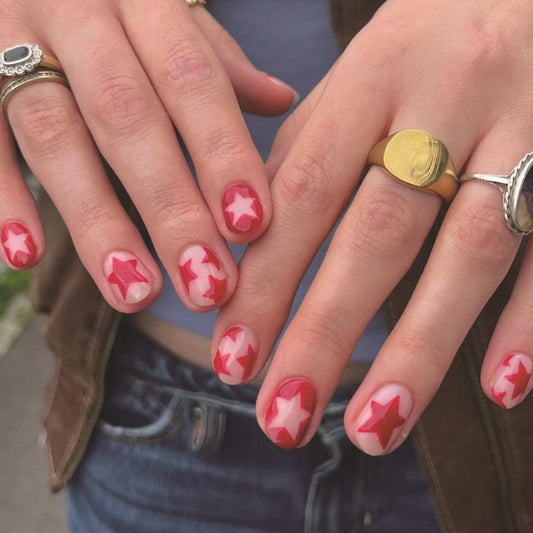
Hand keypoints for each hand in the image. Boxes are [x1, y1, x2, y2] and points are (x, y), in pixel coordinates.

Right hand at [0, 0, 296, 311]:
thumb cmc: (119, 9)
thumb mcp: (171, 20)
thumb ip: (218, 63)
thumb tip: (281, 99)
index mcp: (144, 1)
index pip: (192, 78)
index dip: (222, 153)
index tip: (251, 227)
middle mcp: (79, 15)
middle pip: (128, 117)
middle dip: (170, 208)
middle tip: (205, 286)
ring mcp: (12, 39)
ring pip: (55, 136)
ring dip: (98, 223)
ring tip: (136, 293)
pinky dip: (4, 198)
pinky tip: (26, 257)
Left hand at [212, 0, 532, 452]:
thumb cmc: (428, 40)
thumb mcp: (360, 76)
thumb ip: (308, 152)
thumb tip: (251, 239)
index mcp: (375, 72)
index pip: (304, 191)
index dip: (265, 281)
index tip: (231, 359)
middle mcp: (448, 97)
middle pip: (376, 234)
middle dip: (324, 333)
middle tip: (282, 419)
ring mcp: (527, 124)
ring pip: (468, 253)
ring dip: (417, 349)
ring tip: (372, 427)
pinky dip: (529, 321)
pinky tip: (498, 387)